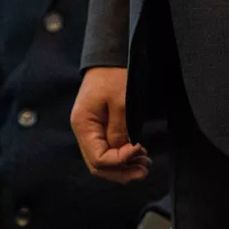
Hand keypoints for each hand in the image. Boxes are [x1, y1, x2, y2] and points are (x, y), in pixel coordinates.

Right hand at [71, 66, 150, 182]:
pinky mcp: (99, 128)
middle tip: (144, 170)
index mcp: (83, 125)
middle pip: (98, 165)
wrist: (109, 57)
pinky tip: (138, 154)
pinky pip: (107, 150)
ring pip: (103, 161)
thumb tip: (123, 154)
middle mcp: (83, 131)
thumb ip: (120, 130)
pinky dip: (121, 156)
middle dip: (122, 171)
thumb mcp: (120, 101)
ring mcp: (90, 131)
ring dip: (123, 166)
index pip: (98, 158)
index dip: (119, 161)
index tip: (139, 150)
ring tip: (145, 164)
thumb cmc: (113, 74)